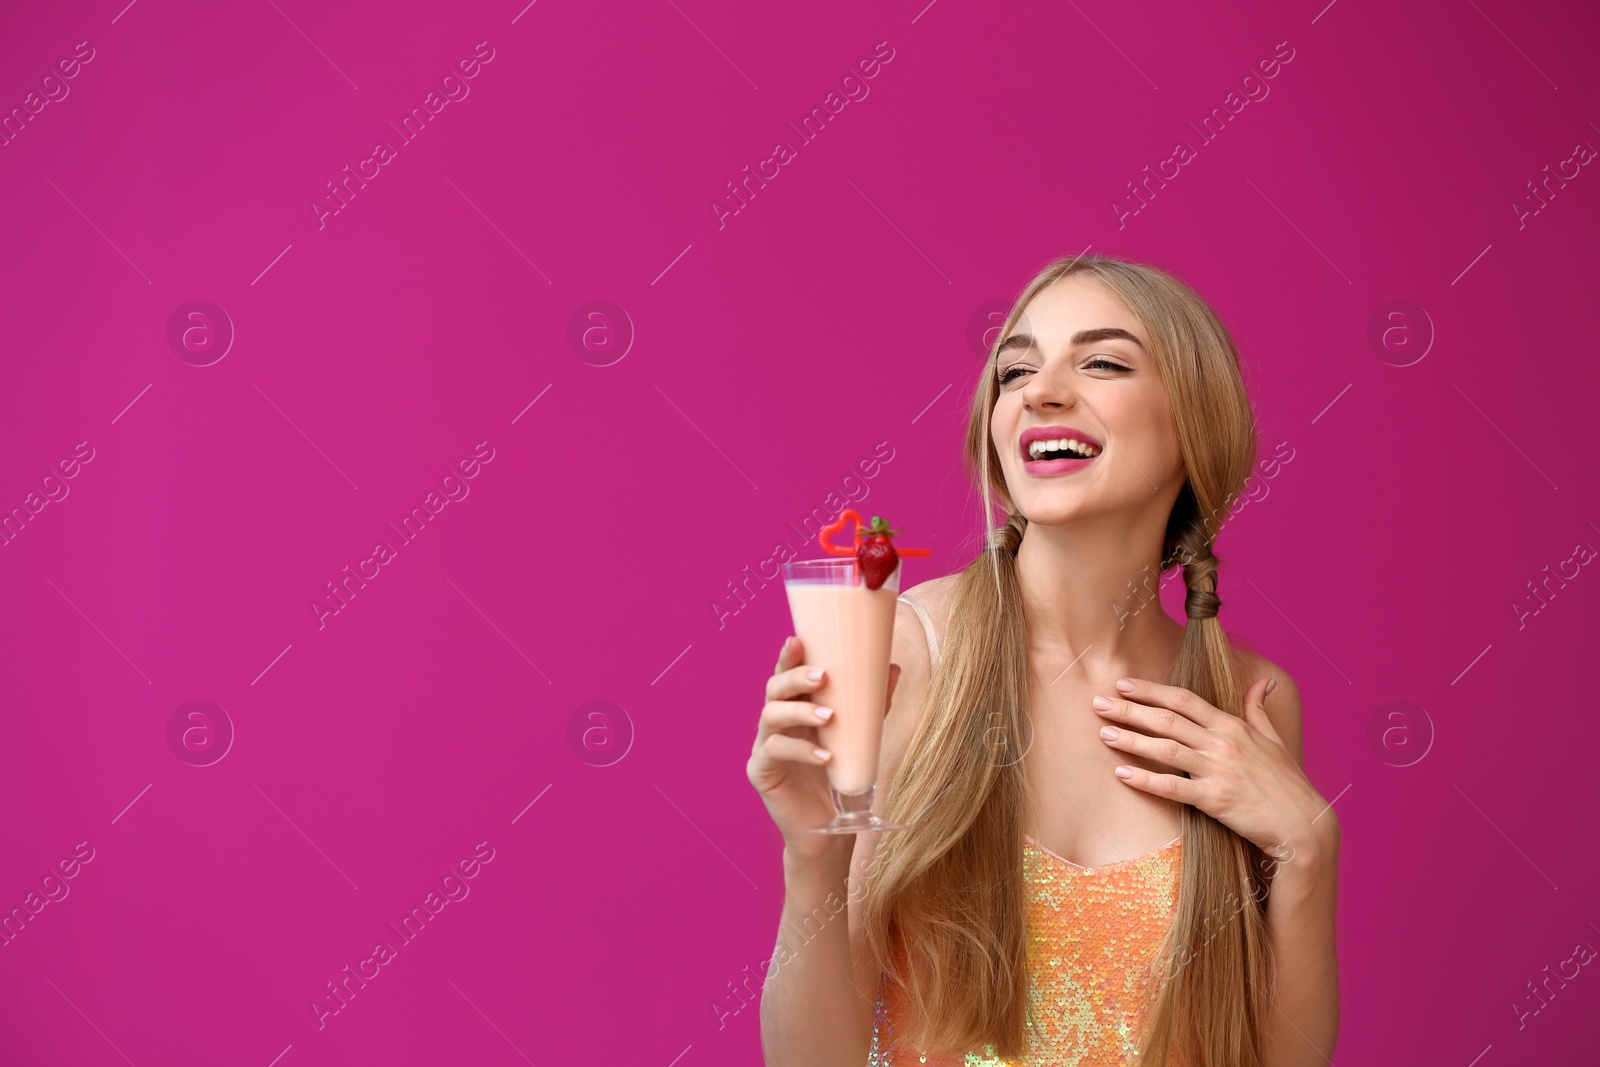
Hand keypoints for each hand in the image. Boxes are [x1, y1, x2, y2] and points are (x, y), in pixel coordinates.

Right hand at [747, 635, 900, 863]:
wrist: (826, 829)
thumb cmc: (838, 776)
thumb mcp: (858, 736)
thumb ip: (871, 705)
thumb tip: (892, 668)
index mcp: (793, 707)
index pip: (786, 675)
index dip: (789, 657)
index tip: (799, 640)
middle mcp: (774, 722)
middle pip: (773, 689)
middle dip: (795, 677)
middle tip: (823, 676)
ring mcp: (763, 746)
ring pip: (770, 716)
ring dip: (799, 711)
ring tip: (829, 716)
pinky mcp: (760, 771)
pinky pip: (774, 752)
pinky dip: (800, 750)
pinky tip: (825, 756)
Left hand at [1091, 676, 1334, 862]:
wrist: (1302, 825)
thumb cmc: (1286, 783)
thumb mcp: (1274, 740)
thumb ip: (1258, 709)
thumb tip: (1263, 681)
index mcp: (1232, 726)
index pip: (1184, 699)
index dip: (1151, 690)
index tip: (1123, 684)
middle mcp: (1223, 743)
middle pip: (1167, 719)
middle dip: (1129, 709)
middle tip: (1098, 702)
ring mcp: (1218, 771)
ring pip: (1165, 748)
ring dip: (1131, 739)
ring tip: (1103, 733)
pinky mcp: (1215, 800)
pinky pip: (1173, 787)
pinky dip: (1145, 779)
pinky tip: (1121, 774)